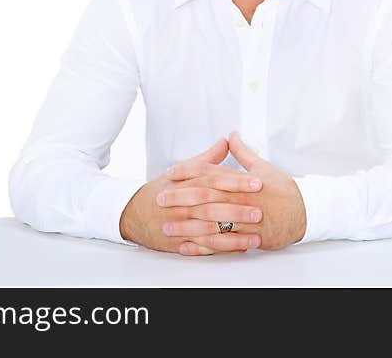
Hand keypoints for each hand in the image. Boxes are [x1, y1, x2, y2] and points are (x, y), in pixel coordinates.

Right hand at [119, 137, 262, 253]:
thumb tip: (226, 140)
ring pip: (209, 230)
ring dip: (233, 234)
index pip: (213, 180)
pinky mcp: (179, 243)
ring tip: (256, 235)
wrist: (132, 214)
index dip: (236, 181)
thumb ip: (207, 158)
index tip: (257, 182)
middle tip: (260, 210)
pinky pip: (202, 248)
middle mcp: (182, 205)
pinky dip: (220, 249)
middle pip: (212, 205)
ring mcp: (180, 225)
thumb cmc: (161, 191)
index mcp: (185, 184)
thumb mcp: (181, 172)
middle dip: (237, 209)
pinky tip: (239, 249)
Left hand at [163, 131, 306, 253]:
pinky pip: (222, 244)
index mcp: (242, 180)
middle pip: (205, 197)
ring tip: (167, 226)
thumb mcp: (262, 167)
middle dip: (181, 198)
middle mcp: (240, 199)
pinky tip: (187, 246)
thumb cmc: (282, 190)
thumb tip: (231, 135)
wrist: (304, 212)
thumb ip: (243, 152)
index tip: (171, 173)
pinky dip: (203, 247)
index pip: (210, 173)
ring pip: (211, 223)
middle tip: (161, 198)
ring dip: (187, 225)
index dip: (189, 172)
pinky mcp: (248, 238)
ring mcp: (244, 220)